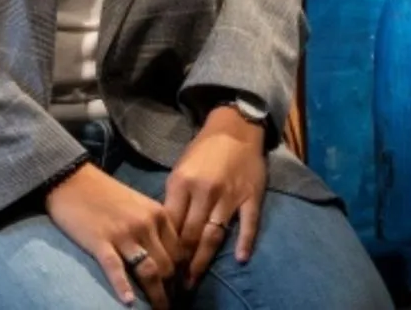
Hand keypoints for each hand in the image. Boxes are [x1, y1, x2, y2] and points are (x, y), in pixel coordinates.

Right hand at [46, 161, 184, 307]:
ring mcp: (123, 233)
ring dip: (156, 297)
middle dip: (170, 290)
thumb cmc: (105, 193)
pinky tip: (128, 302)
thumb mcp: (138, 204)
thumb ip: (154, 226)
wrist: (71, 178)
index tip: (178, 288)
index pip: (179, 252)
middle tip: (167, 303)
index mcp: (157, 213)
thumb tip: (167, 256)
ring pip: (149, 272)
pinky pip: (116, 269)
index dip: (180, 274)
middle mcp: (145, 224)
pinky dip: (123, 287)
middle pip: (168, 266)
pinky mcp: (100, 241)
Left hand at [163, 106, 266, 288]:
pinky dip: (244, 242)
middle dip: (181, 261)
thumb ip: (175, 197)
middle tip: (176, 282)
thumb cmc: (203, 149)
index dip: (164, 246)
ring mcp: (229, 195)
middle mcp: (204, 191)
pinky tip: (240, 259)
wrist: (234, 127)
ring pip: (214, 235)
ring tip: (193, 280)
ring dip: (203, 260)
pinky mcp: (250, 197)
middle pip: (190, 234)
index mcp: (182, 182)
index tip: (160, 264)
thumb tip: (164, 228)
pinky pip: (248, 223)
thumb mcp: (181, 168)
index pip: (170, 223)